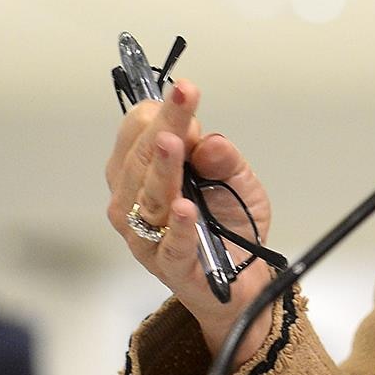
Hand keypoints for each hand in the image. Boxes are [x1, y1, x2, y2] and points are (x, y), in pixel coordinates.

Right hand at [105, 79, 276, 359]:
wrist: (242, 279)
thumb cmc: (229, 221)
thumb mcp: (237, 179)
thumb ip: (224, 159)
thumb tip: (209, 140)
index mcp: (140, 170)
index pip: (139, 129)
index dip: (165, 113)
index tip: (188, 97)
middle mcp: (132, 199)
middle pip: (142, 155)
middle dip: (166, 124)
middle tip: (184, 96)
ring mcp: (144, 235)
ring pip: (149, 196)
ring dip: (162, 168)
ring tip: (174, 143)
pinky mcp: (167, 266)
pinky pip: (169, 244)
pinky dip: (177, 227)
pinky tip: (185, 208)